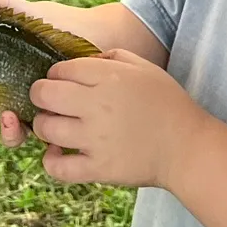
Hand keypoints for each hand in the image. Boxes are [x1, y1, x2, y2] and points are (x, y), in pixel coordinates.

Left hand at [29, 48, 206, 187]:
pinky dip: (50, 161)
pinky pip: (57, 168)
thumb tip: (84, 62)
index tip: (60, 81)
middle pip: (44, 95)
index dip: (55, 74)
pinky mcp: (98, 169)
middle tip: (48, 102)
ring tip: (54, 127)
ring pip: (46, 129)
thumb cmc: (166, 103)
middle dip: (40, 95)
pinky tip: (57, 154)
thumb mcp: (144, 67)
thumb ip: (112, 57)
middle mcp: (97, 106)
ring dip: (44, 126)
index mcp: (109, 78)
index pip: (61, 69)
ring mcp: (95, 140)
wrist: (186, 147)